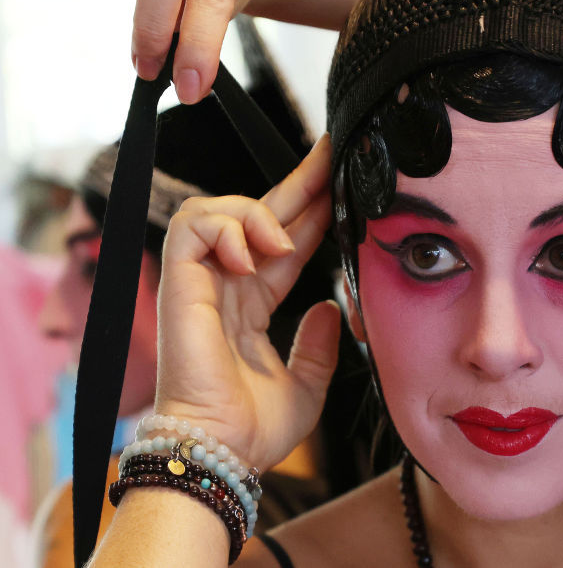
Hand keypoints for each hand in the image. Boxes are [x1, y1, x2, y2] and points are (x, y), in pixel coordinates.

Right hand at [155, 137, 338, 469]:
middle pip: (258, 214)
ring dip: (255, 213)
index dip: (313, 212)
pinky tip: (254, 256)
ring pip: (215, 209)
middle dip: (298, 181)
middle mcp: (225, 287)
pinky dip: (227, 229)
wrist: (223, 451)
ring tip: (282, 244)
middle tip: (331, 152)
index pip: (285, 241)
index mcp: (253, 304)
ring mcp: (199, 283)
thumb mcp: (307, 383)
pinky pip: (193, 227)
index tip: (342, 184)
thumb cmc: (253, 428)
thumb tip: (332, 310)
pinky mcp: (178, 284)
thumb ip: (320, 345)